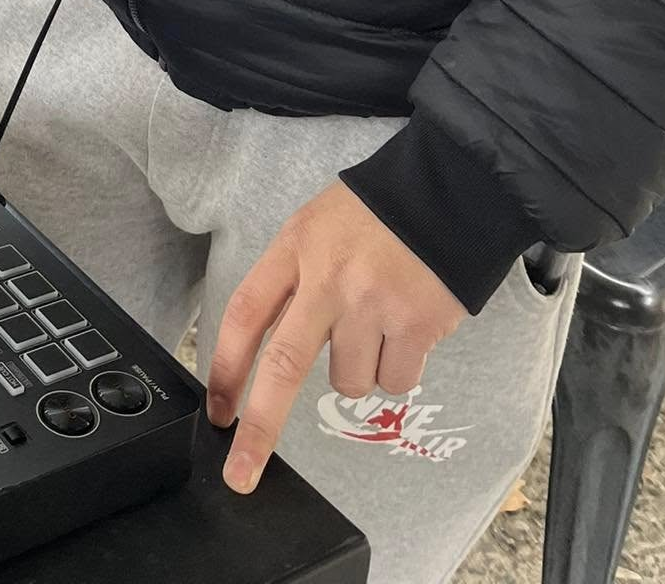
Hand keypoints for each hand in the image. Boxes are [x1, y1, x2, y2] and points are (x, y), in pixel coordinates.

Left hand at [207, 181, 465, 494]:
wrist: (447, 190)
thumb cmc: (373, 214)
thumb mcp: (314, 227)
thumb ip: (290, 281)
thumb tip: (265, 350)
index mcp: (295, 249)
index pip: (246, 314)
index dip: (226, 368)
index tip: (217, 411)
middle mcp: (328, 280)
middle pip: (284, 367)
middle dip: (258, 430)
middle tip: (241, 474)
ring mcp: (374, 304)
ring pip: (349, 382)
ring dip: (359, 371)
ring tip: (376, 324)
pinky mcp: (417, 324)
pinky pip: (394, 381)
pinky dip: (398, 368)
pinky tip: (406, 327)